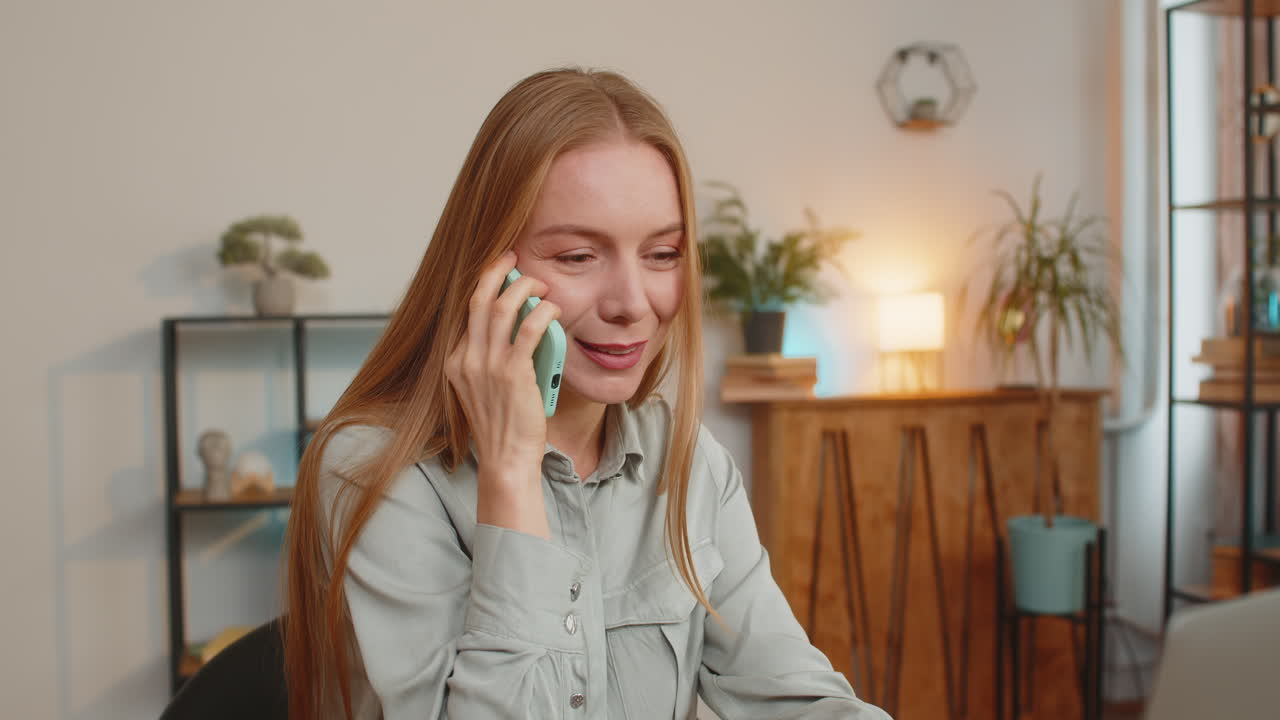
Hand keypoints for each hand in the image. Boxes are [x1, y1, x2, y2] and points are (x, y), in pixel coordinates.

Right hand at [445, 251, 560, 537]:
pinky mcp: (513, 374)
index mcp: (456, 362)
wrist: (507, 460)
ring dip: (522, 288)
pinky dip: (542, 312)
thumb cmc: (504, 426)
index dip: (485, 284)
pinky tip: (552, 308)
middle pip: (478, 300)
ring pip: (501, 308)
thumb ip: (492, 358)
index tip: (501, 270)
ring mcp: (487, 367)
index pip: (468, 311)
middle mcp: (466, 360)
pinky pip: (528, 330)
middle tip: (514, 258)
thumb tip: (520, 325)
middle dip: (496, 272)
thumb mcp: (485, 388)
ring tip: (539, 283)